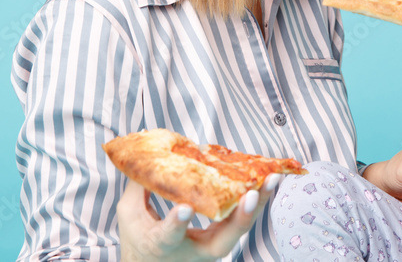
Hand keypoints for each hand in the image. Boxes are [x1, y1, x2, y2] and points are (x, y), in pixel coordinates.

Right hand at [117, 175, 279, 260]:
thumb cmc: (139, 236)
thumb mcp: (130, 212)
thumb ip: (141, 182)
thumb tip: (149, 149)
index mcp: (161, 245)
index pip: (168, 236)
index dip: (177, 223)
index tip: (185, 209)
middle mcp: (193, 251)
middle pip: (223, 240)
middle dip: (241, 217)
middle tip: (252, 194)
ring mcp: (213, 248)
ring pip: (240, 229)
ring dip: (258, 203)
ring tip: (272, 179)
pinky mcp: (225, 238)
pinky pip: (243, 219)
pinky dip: (257, 199)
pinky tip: (268, 179)